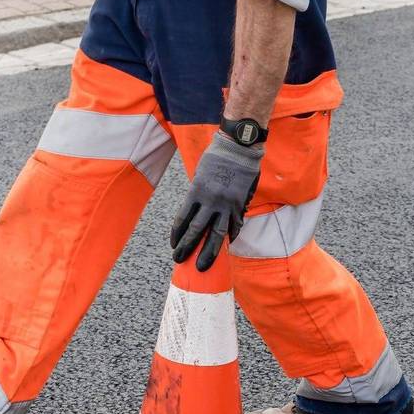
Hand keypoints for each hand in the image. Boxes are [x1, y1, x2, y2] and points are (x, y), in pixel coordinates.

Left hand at [170, 131, 262, 271]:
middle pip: (196, 231)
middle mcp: (209, 201)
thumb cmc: (215, 158)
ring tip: (202, 265)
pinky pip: (234, 226)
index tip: (174, 245)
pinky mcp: (239, 205)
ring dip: (208, 252)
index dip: (177, 235)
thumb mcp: (199, 176)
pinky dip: (230, 237)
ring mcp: (226, 205)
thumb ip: (197, 196)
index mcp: (196, 192)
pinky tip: (227, 246)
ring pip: (216, 234)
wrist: (238, 148)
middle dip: (187, 248)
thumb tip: (195, 216)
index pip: (182, 219)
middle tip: (179, 260)